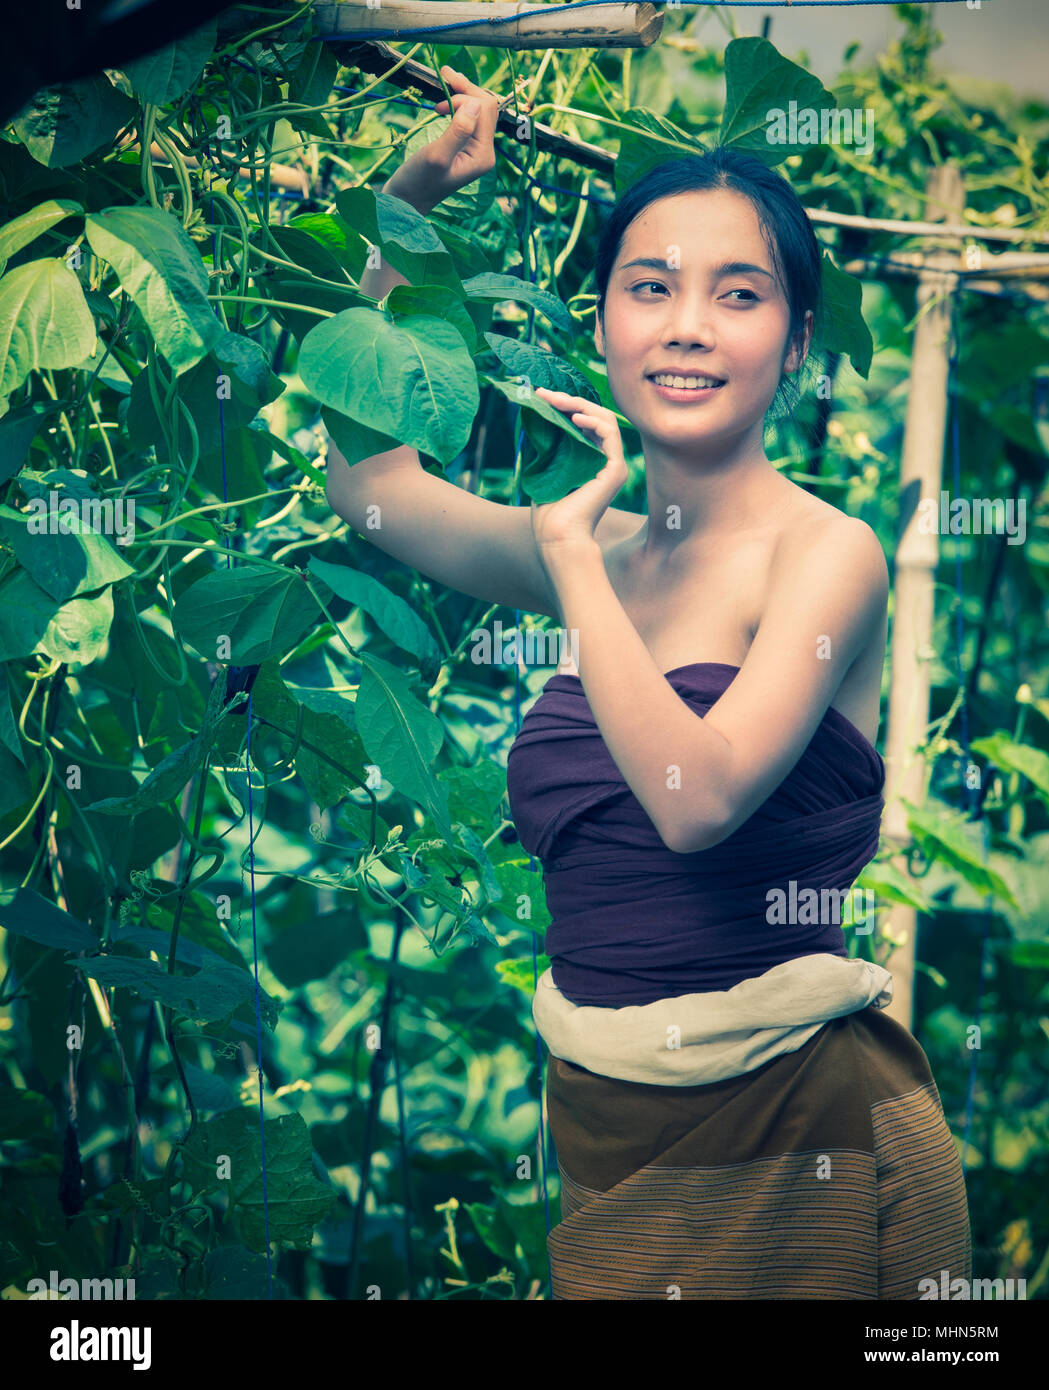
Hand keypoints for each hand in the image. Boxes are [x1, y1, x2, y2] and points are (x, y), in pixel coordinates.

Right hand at [383, 67, 500, 213]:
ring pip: (477, 109)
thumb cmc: (418, 182)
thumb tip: (474, 103)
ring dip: (462, 93)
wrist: (406, 200)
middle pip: (485, 107)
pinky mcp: (465, 147)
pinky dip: (458, 103)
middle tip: (443, 72)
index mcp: (483, 155)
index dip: (465, 93)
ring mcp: (475, 149)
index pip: (485, 109)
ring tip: (443, 80)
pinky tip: (444, 102)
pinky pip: (468, 117)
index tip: (441, 91)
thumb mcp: (436, 156)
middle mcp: (484, 151)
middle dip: (466, 88)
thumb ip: (458, 131)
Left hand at [528, 388, 628, 557]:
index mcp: (590, 459)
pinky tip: (574, 418)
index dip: (564, 406)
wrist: (557, 536)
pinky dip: (594, 422)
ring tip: (556, 401)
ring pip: (605, 420)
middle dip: (569, 401)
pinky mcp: (615, 470)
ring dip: (579, 405)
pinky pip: (610, 435)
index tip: (541, 396)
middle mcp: (604, 460)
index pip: (584, 422)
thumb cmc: (549, 511)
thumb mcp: (544, 470)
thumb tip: (535, 416)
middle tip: (545, 394)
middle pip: (595, 416)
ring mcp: (612, 465)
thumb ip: (546, 446)